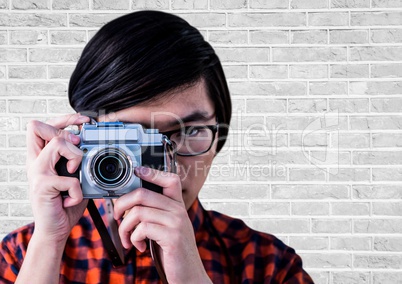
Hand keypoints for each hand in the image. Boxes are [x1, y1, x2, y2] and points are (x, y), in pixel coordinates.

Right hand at [26, 113, 89, 243]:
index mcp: (42, 157)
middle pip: (38, 127)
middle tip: (77, 150)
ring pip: (58, 145)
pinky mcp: (42, 186)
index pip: (42, 126)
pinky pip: (70, 179)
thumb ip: (79, 161)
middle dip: (64, 133)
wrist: (55, 229)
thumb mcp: (75, 177)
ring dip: (75, 157)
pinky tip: (73, 199)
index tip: (84, 122)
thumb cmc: (65, 203)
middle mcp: (36, 162)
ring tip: (75, 174)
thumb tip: (94, 145)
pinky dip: (78, 190)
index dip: (64, 119)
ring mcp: (37, 173)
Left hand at [113, 167, 210, 282]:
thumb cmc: (173, 252)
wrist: (189, 275)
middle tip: (117, 216)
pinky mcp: (172, 237)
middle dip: (121, 204)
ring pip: (138, 212)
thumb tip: (129, 204)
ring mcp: (176, 223)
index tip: (137, 170)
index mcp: (177, 206)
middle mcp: (179, 211)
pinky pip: (143, 228)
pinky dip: (134, 238)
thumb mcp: (166, 228)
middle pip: (143, 194)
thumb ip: (155, 214)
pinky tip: (139, 246)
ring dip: (124, 227)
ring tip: (128, 238)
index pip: (170, 180)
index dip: (152, 172)